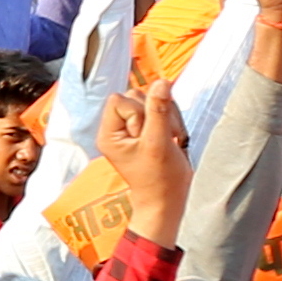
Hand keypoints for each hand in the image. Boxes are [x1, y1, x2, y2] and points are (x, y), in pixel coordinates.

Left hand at [94, 75, 190, 245]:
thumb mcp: (158, 143)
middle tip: (161, 138)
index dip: (138, 112)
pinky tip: (172, 136)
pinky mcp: (148, 127)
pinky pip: (161, 106)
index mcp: (109, 134)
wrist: (169, 198)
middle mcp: (117, 128)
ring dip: (166, 115)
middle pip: (136, 96)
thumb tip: (162, 82)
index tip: (146, 136)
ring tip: (168, 138)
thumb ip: (159, 111)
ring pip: (151, 98)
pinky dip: (171, 118)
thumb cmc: (159, 179)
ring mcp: (133, 127)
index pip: (120, 100)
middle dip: (155, 113)